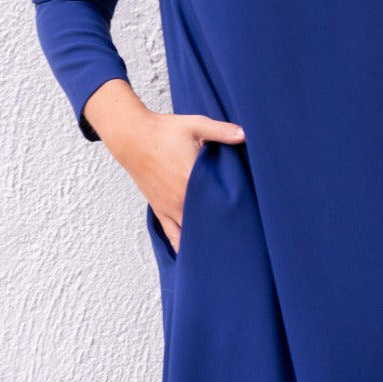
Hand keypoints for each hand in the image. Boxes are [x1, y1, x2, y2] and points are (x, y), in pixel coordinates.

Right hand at [115, 111, 246, 256]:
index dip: (237, 211)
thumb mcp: (195, 125)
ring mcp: (169, 208)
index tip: (251, 217)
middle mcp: (181, 200)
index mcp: (193, 180)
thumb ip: (222, 131)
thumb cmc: (164, 130)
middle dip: (224, 229)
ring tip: (223, 248)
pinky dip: (183, 246)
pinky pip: (172, 236)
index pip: (221, 205)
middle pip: (208, 224)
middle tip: (243, 236)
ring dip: (206, 240)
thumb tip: (245, 134)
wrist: (132, 137)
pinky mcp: (160, 211)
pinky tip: (194, 257)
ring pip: (191, 235)